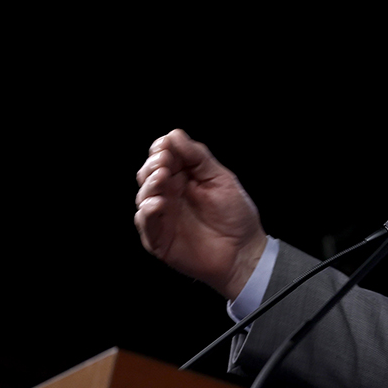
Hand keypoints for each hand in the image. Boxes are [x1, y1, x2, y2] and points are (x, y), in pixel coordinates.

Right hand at [134, 129, 267, 300]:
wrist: (244, 252)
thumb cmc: (236, 215)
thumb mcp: (220, 179)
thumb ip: (198, 157)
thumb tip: (175, 135)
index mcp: (183, 178)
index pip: (163, 157)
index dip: (161, 149)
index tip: (167, 145)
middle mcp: (170, 195)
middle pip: (148, 174)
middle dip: (152, 165)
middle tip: (163, 161)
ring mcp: (163, 216)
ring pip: (143, 196)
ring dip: (149, 185)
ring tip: (162, 177)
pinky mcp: (159, 238)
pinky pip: (145, 223)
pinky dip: (148, 211)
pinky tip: (159, 203)